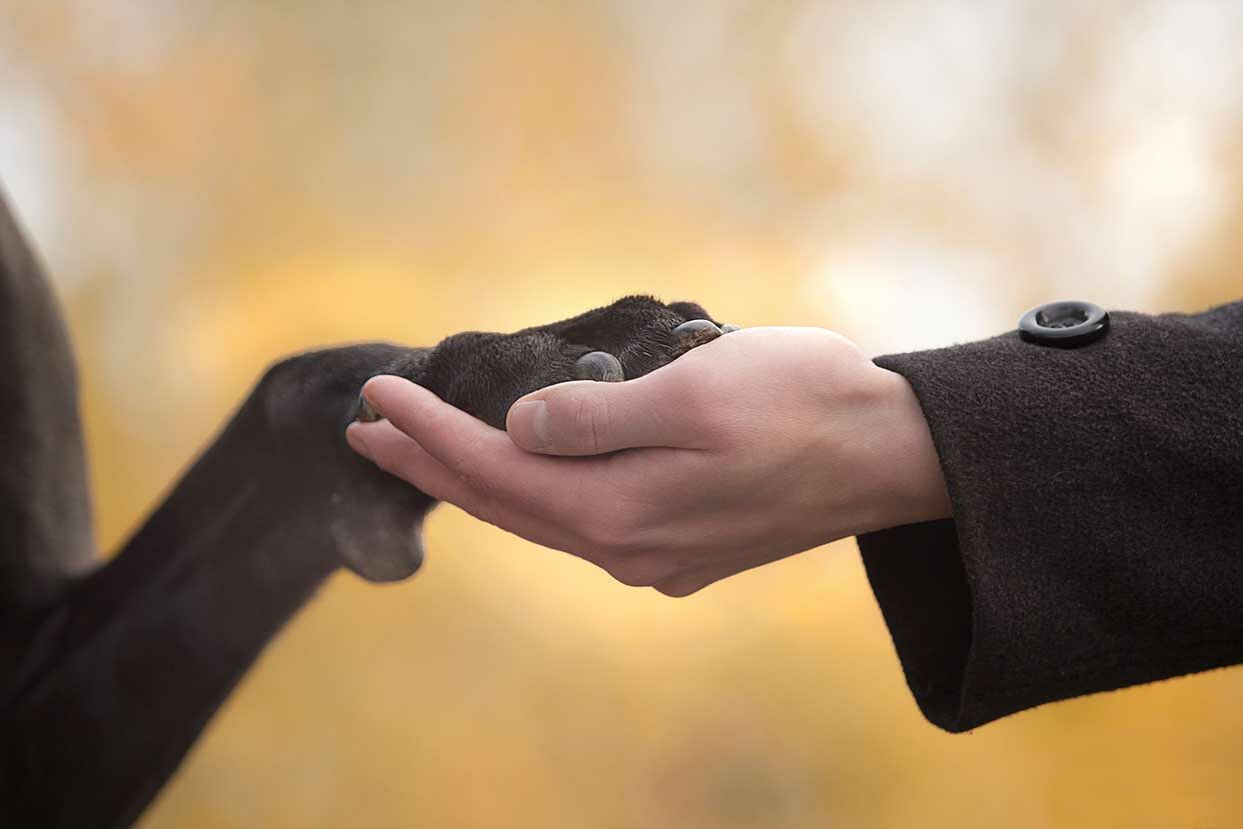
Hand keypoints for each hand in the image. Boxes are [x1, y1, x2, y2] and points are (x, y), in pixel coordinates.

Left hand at [346, 326, 949, 595]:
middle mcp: (627, 550)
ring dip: (476, 482)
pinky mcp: (685, 550)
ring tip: (422, 451)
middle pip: (504, 505)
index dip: (428, 433)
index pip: (494, 470)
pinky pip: (584, 524)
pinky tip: (522, 475)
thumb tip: (521, 427)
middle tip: (367, 429)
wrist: (891, 453)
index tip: (378, 393)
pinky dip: (534, 494)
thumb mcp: (694, 391)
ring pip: (541, 519)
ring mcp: (657, 558)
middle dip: (431, 466)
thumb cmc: (801, 403)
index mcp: (618, 511)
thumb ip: (595, 417)